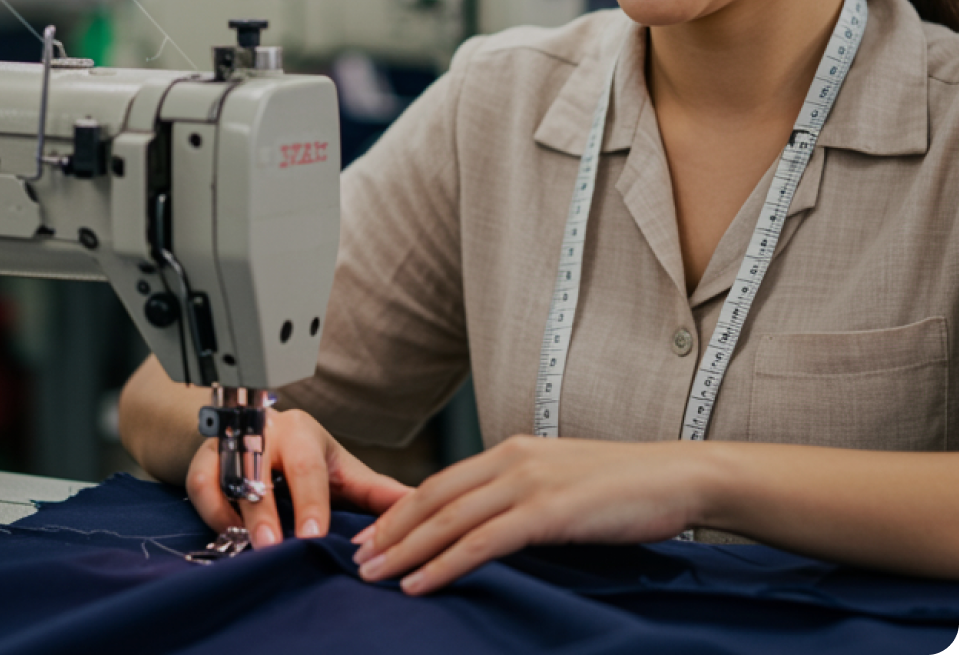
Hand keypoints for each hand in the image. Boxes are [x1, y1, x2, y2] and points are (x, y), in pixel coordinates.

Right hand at [186, 407, 410, 550]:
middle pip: (262, 468)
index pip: (307, 466)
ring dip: (232, 511)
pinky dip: (212, 510)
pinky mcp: (204, 458)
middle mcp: (266, 432)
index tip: (313, 535)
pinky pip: (201, 485)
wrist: (257, 432)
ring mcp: (232, 443)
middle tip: (272, 547)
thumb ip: (376, 491)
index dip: (310, 501)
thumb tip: (419, 502)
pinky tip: (229, 533)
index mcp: (304, 433)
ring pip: (226, 475)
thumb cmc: (307, 457)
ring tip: (246, 545)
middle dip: (266, 510)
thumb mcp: (341, 469)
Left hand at [351, 435, 709, 593]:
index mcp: (512, 451)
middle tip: (358, 560)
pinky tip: (421, 584)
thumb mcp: (563, 482)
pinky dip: (445, 564)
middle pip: (433, 498)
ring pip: (450, 519)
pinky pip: (483, 541)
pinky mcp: (548, 511)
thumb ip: (525, 495)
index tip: (374, 536)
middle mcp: (512, 460)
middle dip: (391, 530)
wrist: (677, 476)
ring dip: (406, 550)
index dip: (401, 510)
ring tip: (374, 576)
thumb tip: (493, 526)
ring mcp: (529, 482)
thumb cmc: (626, 486)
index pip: (441, 482)